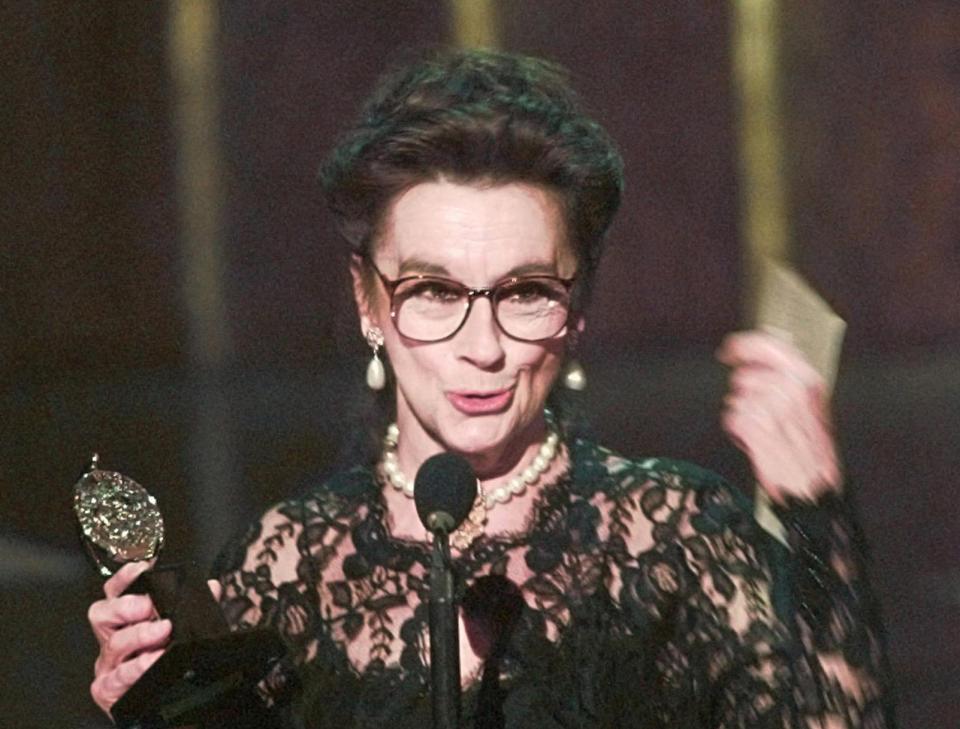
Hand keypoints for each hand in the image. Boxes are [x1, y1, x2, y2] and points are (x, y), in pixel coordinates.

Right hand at [87, 561, 222, 715]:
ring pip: (113, 644)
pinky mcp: (109, 691)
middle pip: (102, 614)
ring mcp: (109, 666)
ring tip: (162, 632)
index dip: (125, 578)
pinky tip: (152, 661)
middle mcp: (114, 641)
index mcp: (127, 622)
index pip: (116, 592)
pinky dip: (135, 668)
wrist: (171, 712)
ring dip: (139, 635)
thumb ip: (200, 610)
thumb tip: (212, 588)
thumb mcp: (186, 634)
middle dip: (125, 605)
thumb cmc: (172, 668)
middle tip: (149, 605)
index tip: (142, 568)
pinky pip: (116, 677)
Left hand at [716, 330, 840, 504]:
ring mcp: (773, 408)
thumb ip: (790, 375)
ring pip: (735, 398)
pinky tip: (754, 440)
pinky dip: (737, 430)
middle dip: (743, 391)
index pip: (768, 345)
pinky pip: (731, 418)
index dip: (743, 344)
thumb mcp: (810, 404)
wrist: (814, 487)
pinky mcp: (756, 427)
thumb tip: (767, 347)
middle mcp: (791, 389)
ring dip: (742, 413)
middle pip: (744, 374)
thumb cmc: (812, 450)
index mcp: (808, 380)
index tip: (729, 348)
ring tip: (762, 429)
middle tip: (746, 401)